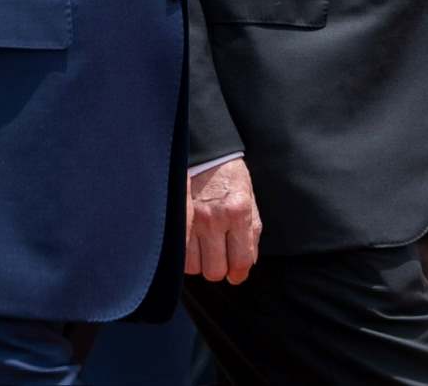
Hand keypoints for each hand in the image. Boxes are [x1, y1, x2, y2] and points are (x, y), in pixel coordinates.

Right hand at [184, 158, 261, 284]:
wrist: (206, 153)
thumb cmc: (230, 177)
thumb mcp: (250, 200)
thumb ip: (251, 232)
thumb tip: (247, 264)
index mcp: (239, 212)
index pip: (241, 261)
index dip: (239, 274)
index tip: (236, 274)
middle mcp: (215, 218)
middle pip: (215, 271)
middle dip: (219, 268)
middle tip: (219, 257)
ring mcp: (192, 219)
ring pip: (194, 267)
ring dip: (200, 262)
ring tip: (204, 248)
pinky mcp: (176, 218)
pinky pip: (178, 254)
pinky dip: (185, 255)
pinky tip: (191, 245)